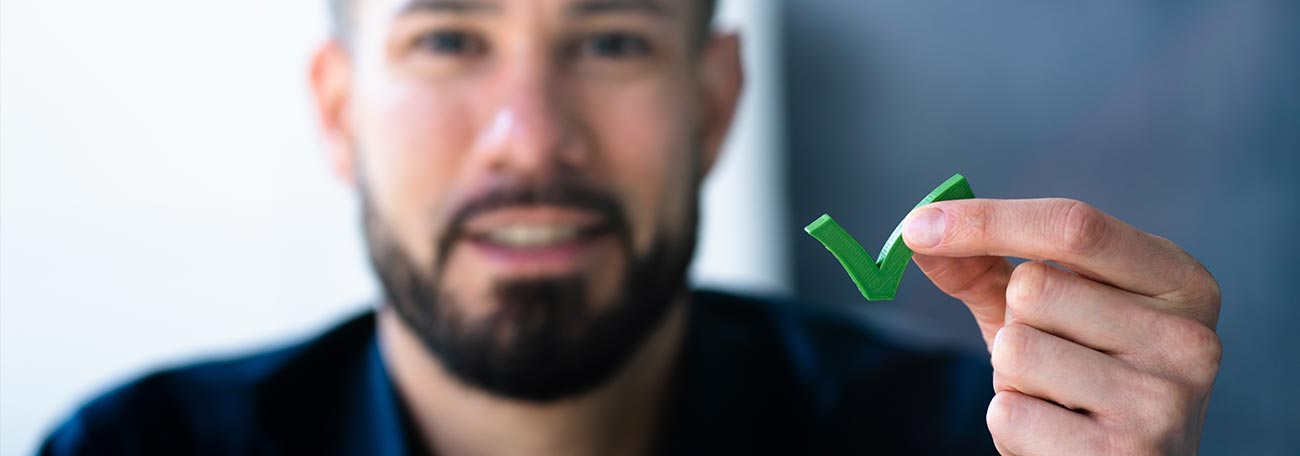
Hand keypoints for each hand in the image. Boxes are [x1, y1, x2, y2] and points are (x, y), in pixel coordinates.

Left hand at [902, 198, 1221, 454]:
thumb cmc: (1081, 380)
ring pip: (1015, 351)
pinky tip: (1053, 437)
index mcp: (1181, 281)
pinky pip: (1009, 414)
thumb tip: (918, 232)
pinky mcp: (1124, 455)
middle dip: (1013, 321)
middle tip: (1051, 358)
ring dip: (1009, 379)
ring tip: (1054, 399)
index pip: (1073, 226)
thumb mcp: (1046, 313)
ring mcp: (1164, 401)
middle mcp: (1189, 337)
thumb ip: (985, 266)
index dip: (986, 220)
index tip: (917, 225)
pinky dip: (1010, 425)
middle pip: (1035, 287)